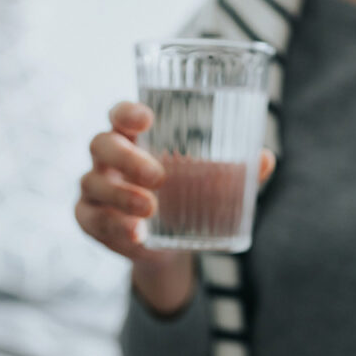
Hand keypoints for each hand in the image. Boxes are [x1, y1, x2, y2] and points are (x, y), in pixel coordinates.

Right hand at [74, 100, 276, 266]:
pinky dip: (112, 226)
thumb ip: (235, 172)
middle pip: (102, 144)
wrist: (169, 244)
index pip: (119, 114)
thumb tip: (266, 158)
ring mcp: (94, 187)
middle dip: (128, 159)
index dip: (127, 111)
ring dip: (122, 196)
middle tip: (159, 177)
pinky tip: (135, 235)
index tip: (146, 117)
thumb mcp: (210, 183)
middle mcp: (107, 157)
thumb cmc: (186, 195)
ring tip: (151, 210)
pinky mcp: (88, 218)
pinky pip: (90, 219)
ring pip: (92, 183)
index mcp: (133, 137)